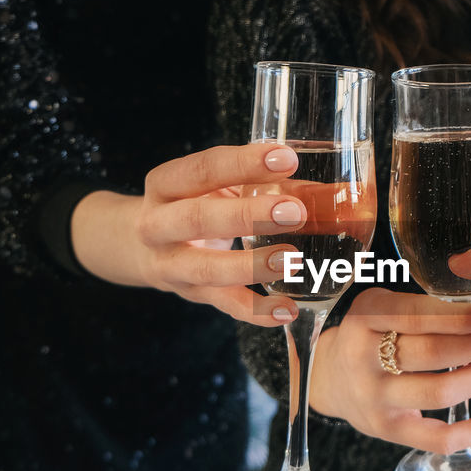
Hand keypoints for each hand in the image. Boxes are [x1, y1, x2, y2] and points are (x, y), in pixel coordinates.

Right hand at [71, 143, 307, 326]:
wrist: (140, 247)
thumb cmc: (195, 205)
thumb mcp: (217, 187)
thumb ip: (263, 184)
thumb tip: (331, 191)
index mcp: (165, 185)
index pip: (201, 169)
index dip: (242, 163)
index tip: (286, 159)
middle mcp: (158, 225)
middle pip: (197, 219)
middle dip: (247, 216)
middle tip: (294, 212)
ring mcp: (172, 265)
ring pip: (206, 269)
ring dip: (250, 266)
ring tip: (292, 259)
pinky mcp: (192, 295)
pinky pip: (224, 305)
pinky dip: (257, 312)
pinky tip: (288, 310)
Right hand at [310, 288, 470, 452]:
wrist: (329, 378)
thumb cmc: (368, 335)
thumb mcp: (381, 306)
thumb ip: (422, 305)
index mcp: (364, 318)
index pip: (418, 316)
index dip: (462, 316)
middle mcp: (364, 360)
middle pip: (433, 353)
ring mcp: (376, 399)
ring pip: (441, 392)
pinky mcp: (390, 430)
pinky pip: (441, 438)